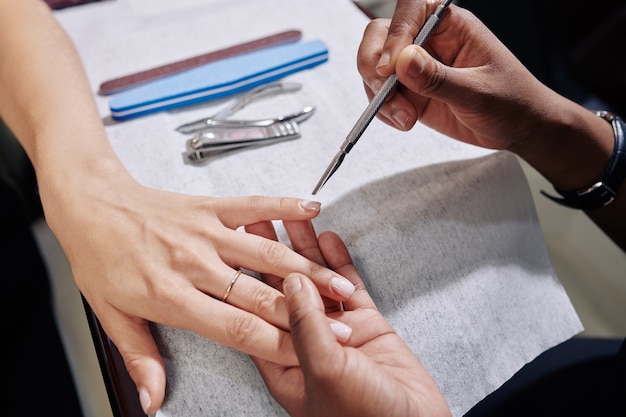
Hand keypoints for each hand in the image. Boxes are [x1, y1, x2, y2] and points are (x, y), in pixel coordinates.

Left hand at [42, 165, 355, 413]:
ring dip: (308, 270)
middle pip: (261, 295)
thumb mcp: (110, 314)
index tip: (310, 354)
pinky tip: (312, 209)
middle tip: (343, 325)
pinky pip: (252, 205)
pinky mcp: (209, 207)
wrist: (90, 202)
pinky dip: (284, 206)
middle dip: (306, 314)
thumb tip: (153, 398)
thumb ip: (139, 357)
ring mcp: (205, 232)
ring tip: (341, 284)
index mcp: (171, 296)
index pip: (236, 328)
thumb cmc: (99, 256)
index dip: (278, 343)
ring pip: (266, 255)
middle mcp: (194, 264)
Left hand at [248, 221, 450, 416]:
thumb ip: (305, 324)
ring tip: (295, 217)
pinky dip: (340, 263)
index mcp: (283, 362)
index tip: (239, 243)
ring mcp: (337, 332)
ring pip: (316, 282)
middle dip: (273, 253)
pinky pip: (349, 287)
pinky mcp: (366, 325)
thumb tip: (291, 281)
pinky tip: (330, 240)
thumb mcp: (326, 370)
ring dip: (306, 250)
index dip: (247, 274)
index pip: (257, 310)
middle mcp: (306, 343)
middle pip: (284, 289)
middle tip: (262, 218)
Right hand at [357, 2, 569, 151]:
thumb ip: (439, 78)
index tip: (391, 67)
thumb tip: (403, 61)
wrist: (518, 128)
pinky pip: (381, 94)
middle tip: (384, 93)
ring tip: (405, 117)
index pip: (412, 10)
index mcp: (451, 25)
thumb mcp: (478, 92)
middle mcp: (429, 40)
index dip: (395, 33)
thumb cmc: (511, 101)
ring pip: (375, 67)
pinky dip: (385, 110)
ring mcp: (416, 67)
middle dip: (374, 66)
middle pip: (380, 35)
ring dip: (379, 94)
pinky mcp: (410, 91)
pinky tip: (406, 121)